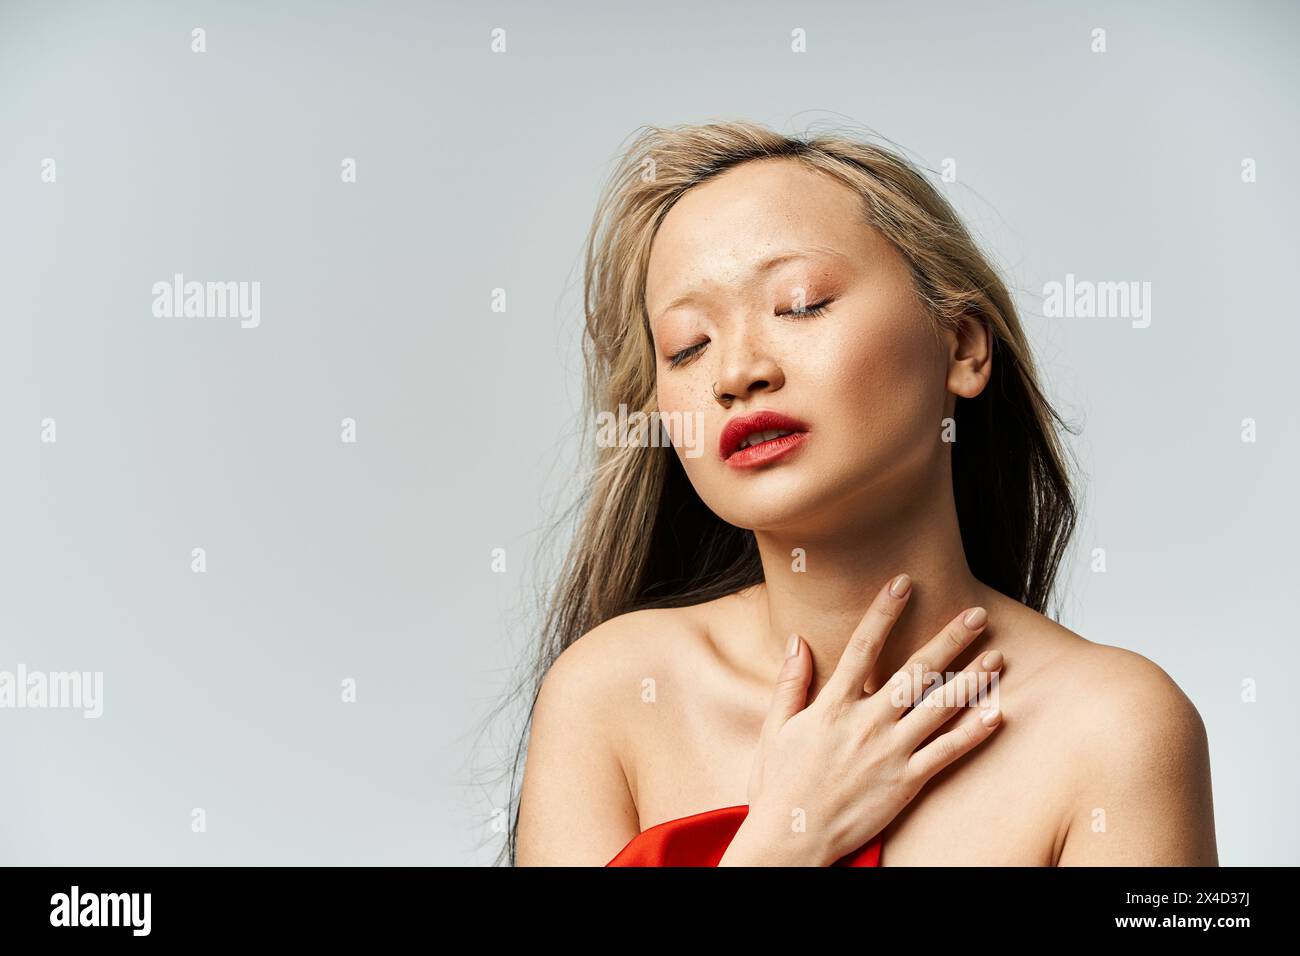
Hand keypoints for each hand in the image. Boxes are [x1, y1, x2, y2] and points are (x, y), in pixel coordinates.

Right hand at [721, 573, 1003, 865]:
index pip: (862, 647)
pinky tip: (995, 713)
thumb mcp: (775, 729)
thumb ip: (790, 683)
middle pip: (914, 672)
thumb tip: (796, 640)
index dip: (883, 612)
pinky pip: (945, 754)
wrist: (792, 840)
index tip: (903, 584)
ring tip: (997, 655)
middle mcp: (865, 724)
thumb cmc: (780, 786)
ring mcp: (888, 753)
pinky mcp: (905, 783)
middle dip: (948, 640)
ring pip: (938, 708)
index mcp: (831, 706)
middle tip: (976, 614)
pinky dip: (972, 734)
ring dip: (971, 680)